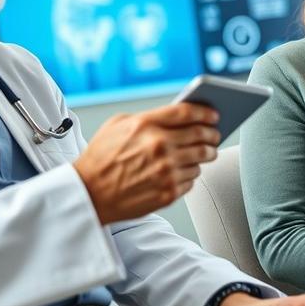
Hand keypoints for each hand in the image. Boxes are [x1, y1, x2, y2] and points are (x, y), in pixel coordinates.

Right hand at [73, 103, 220, 224]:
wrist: (88, 194)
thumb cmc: (100, 158)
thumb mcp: (117, 125)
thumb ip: (148, 117)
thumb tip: (177, 116)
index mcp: (146, 124)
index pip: (188, 112)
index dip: (205, 111)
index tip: (214, 114)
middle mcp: (159, 146)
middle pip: (200, 135)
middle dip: (213, 134)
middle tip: (215, 134)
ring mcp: (165, 171)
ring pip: (201, 159)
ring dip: (206, 154)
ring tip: (205, 152)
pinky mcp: (168, 192)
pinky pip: (192, 180)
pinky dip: (191, 174)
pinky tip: (184, 170)